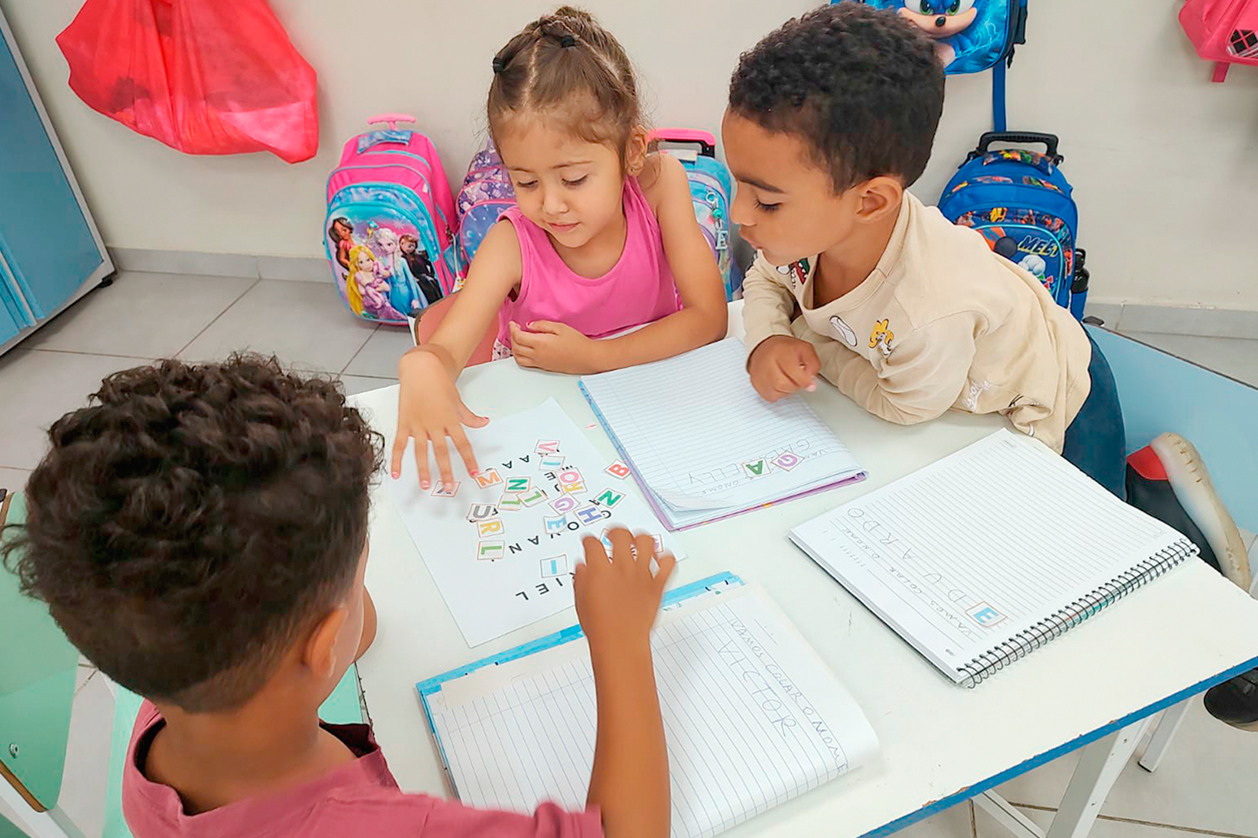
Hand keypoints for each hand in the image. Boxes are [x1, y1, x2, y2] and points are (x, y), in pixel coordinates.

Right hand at [391, 347, 488, 490]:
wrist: (421, 368)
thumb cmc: (439, 382)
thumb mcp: (457, 400)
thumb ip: (469, 416)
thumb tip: (484, 422)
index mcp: (450, 419)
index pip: (463, 444)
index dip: (469, 459)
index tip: (473, 473)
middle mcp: (435, 423)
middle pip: (442, 451)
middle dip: (446, 471)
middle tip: (448, 487)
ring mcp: (418, 424)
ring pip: (421, 451)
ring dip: (423, 469)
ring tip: (425, 484)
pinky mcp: (404, 422)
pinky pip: (400, 444)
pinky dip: (397, 459)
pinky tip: (396, 472)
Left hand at [509, 321, 599, 372]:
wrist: (587, 358)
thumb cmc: (577, 343)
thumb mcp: (560, 327)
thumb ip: (542, 325)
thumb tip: (529, 325)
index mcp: (540, 344)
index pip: (518, 337)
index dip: (513, 329)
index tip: (513, 324)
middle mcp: (538, 355)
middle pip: (516, 347)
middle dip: (512, 337)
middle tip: (515, 329)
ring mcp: (540, 363)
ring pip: (518, 358)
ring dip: (514, 348)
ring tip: (518, 340)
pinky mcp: (544, 367)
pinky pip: (526, 363)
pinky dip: (520, 356)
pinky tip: (525, 349)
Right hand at [576, 529, 674, 656]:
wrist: (621, 645)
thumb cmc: (601, 629)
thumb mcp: (582, 603)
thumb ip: (582, 580)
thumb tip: (583, 568)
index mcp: (600, 572)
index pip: (592, 544)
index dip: (588, 541)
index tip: (589, 543)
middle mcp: (622, 569)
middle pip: (621, 535)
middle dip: (615, 531)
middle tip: (613, 535)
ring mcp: (642, 576)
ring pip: (647, 542)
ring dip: (640, 538)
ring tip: (636, 541)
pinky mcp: (657, 586)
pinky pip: (668, 564)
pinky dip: (665, 559)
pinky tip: (658, 559)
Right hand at [748, 335, 819, 402]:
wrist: (764, 348)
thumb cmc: (785, 350)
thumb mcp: (805, 349)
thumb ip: (812, 363)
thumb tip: (811, 378)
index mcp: (780, 351)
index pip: (791, 370)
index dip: (804, 380)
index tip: (811, 385)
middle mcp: (766, 362)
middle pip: (783, 384)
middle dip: (796, 385)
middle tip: (799, 379)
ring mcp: (759, 374)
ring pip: (778, 392)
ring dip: (788, 389)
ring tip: (788, 378)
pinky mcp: (756, 384)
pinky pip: (771, 396)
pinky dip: (779, 393)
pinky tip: (779, 383)